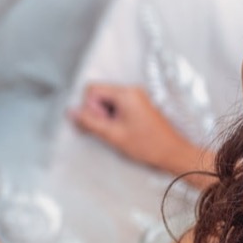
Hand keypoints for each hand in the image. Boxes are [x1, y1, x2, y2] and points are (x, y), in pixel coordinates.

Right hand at [69, 83, 203, 175]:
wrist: (172, 152)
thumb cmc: (146, 145)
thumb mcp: (113, 135)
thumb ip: (89, 122)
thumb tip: (70, 112)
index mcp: (125, 93)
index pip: (92, 89)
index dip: (89, 107)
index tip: (101, 123)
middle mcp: (131, 90)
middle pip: (99, 93)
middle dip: (97, 112)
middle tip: (109, 129)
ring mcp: (136, 96)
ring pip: (107, 100)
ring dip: (105, 116)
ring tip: (117, 132)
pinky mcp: (138, 105)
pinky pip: (117, 105)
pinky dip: (114, 117)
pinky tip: (122, 131)